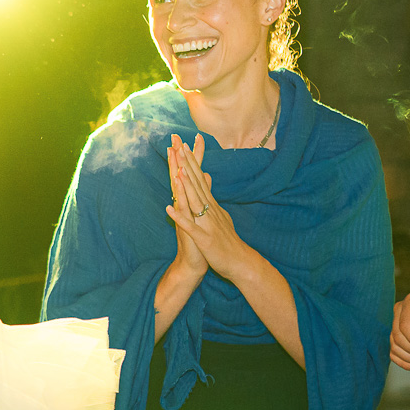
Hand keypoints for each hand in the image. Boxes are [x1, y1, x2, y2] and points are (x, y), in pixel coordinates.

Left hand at [164, 134, 252, 280]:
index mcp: (212, 206)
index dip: (192, 163)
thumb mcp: (220, 216)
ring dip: (186, 186)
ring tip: (178, 170)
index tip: (183, 146)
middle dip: (188, 166)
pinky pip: (190, 227)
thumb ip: (211, 197)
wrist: (240, 263)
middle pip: (198, 184)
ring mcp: (208, 224)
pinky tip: (169, 209)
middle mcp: (210, 211)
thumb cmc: (227, 241)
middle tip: (180, 146)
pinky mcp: (204, 239)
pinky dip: (179, 218)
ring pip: (195, 202)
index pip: (201, 180)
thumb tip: (207, 178)